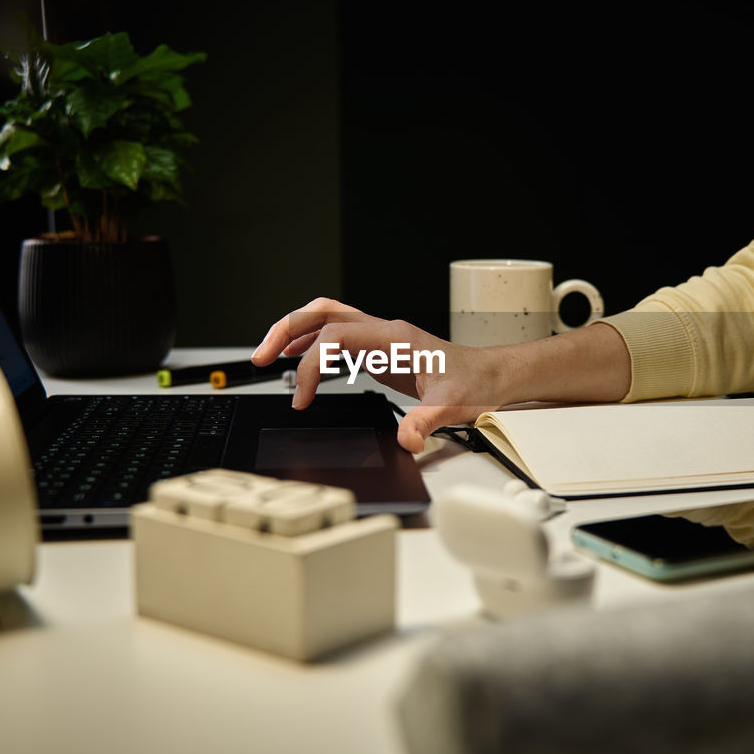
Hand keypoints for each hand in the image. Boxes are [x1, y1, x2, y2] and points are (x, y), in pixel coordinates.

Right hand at [251, 298, 507, 452]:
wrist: (493, 375)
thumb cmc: (476, 383)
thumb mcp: (455, 405)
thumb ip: (427, 421)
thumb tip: (406, 439)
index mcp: (395, 339)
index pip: (336, 338)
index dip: (311, 366)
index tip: (301, 398)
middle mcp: (384, 331)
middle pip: (322, 314)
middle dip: (286, 331)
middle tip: (260, 357)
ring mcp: (381, 337)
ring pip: (327, 319)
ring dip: (295, 333)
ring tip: (268, 356)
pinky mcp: (380, 349)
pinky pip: (337, 336)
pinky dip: (312, 345)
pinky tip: (300, 362)